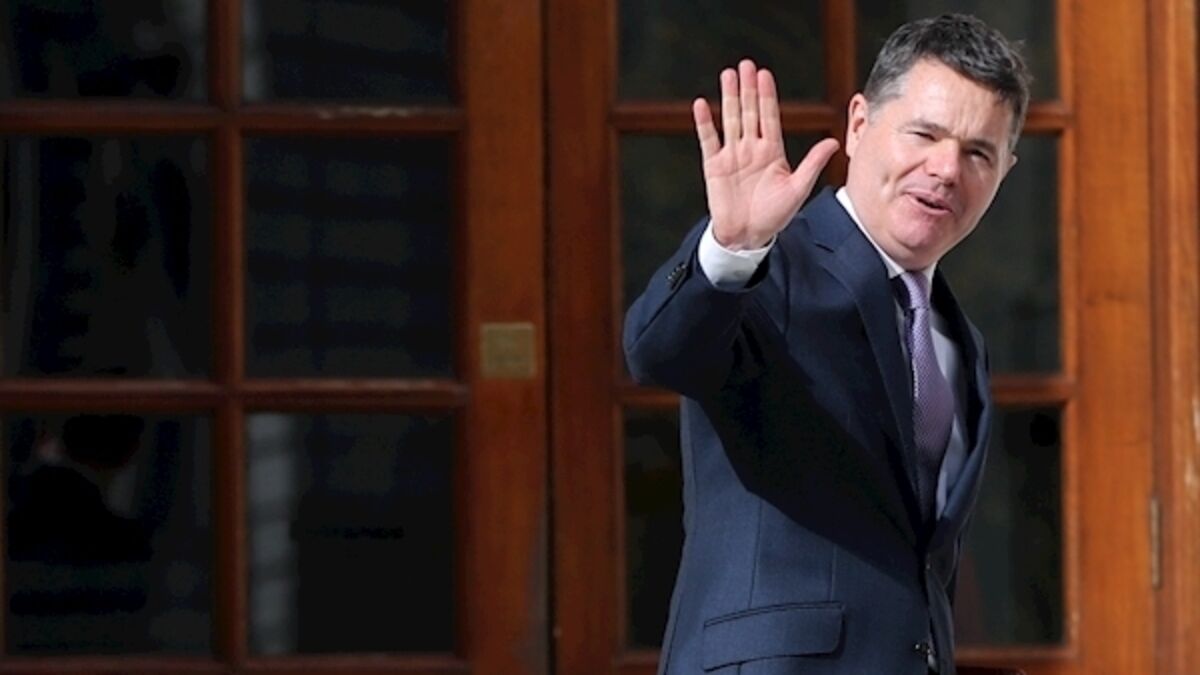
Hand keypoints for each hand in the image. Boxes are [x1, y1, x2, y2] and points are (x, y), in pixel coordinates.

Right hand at [694, 59, 839, 249]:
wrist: (748, 237)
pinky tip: (702, 105)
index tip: (765, 75)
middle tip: (746, 65)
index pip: (770, 116)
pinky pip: (709, 140)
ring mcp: (732, 156)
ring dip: (728, 97)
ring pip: (730, 119)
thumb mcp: (798, 189)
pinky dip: (705, 123)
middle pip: (749, 111)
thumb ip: (813, 164)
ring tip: (727, 75)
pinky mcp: (715, 166)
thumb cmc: (774, 216)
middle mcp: (752, 149)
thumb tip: (832, 142)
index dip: (767, 95)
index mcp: (772, 152)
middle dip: (747, 88)